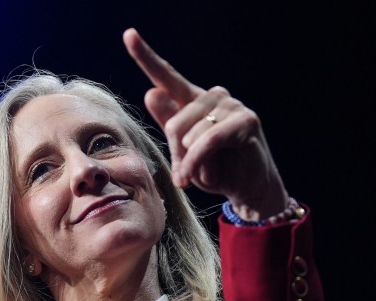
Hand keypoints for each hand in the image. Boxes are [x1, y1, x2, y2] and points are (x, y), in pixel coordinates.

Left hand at [123, 28, 287, 220]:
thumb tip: (152, 92)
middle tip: (188, 172)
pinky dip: (199, 162)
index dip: (146, 57)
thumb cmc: (215, 170)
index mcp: (193, 101)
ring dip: (192, 163)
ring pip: (190, 135)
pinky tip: (203, 177)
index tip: (128, 35)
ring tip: (207, 172)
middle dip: (177, 155)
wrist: (248, 190)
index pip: (166, 77)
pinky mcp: (245, 121)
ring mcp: (231, 106)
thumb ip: (169, 124)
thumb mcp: (184, 152)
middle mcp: (212, 96)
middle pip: (173, 123)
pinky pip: (207, 142)